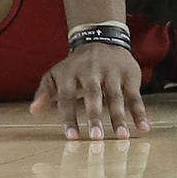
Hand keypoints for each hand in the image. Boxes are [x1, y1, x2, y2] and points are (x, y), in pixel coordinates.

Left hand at [30, 43, 149, 139]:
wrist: (100, 40)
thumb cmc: (75, 66)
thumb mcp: (56, 74)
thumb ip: (44, 92)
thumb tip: (33, 111)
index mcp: (69, 74)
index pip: (66, 97)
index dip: (69, 117)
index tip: (72, 137)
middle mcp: (90, 72)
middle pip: (92, 95)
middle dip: (94, 116)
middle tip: (96, 137)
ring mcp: (111, 73)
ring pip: (115, 97)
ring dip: (119, 117)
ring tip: (121, 136)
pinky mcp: (129, 75)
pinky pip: (135, 96)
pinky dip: (140, 112)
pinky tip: (143, 128)